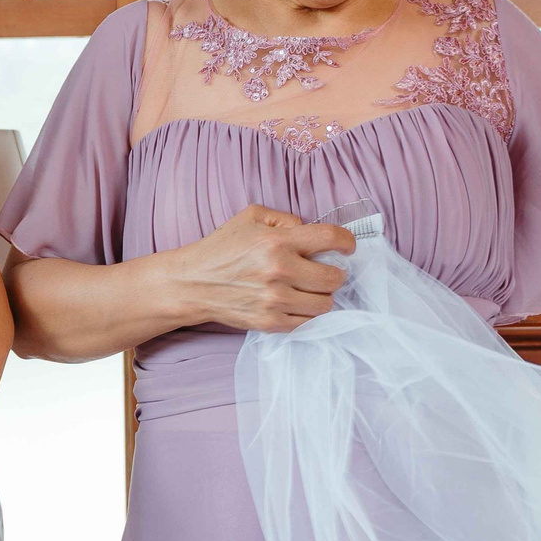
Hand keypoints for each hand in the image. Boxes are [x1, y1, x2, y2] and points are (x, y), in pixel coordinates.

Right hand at [163, 205, 355, 332]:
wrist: (192, 283)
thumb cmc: (221, 248)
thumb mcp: (250, 217)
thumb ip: (284, 218)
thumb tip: (309, 230)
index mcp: (276, 241)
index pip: (330, 238)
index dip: (347, 242)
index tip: (348, 247)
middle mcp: (279, 271)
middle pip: (334, 278)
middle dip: (336, 273)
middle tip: (326, 271)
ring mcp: (275, 300)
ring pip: (325, 303)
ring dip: (322, 296)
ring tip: (309, 289)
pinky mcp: (269, 322)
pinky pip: (308, 323)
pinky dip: (308, 314)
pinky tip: (298, 304)